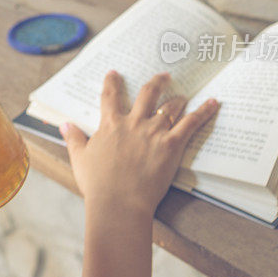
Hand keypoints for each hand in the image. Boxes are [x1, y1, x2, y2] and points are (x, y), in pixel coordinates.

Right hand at [60, 71, 218, 217]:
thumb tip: (64, 125)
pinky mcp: (171, 145)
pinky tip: (213, 104)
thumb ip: (74, 139)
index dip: (112, 83)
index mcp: (110, 125)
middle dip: (156, 83)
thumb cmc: (98, 184)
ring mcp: (154, 132)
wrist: (118, 203)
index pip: (110, 97)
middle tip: (164, 76)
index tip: (114, 74)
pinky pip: (191, 124)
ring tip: (183, 95)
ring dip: (178, 99)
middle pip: (147, 95)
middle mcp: (133, 123)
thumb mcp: (80, 159)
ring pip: (170, 107)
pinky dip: (203, 112)